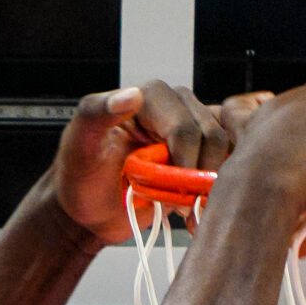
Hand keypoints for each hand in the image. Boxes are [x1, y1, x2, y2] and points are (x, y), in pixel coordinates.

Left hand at [54, 82, 266, 246]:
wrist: (88, 210)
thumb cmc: (79, 177)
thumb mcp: (79, 145)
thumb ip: (97, 114)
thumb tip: (132, 94)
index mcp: (152, 95)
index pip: (185, 127)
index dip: (183, 161)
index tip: (168, 189)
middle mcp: (178, 106)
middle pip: (212, 137)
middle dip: (195, 173)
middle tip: (172, 200)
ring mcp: (193, 129)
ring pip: (224, 150)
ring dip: (207, 183)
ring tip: (183, 206)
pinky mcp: (201, 153)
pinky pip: (226, 162)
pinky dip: (216, 186)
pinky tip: (196, 207)